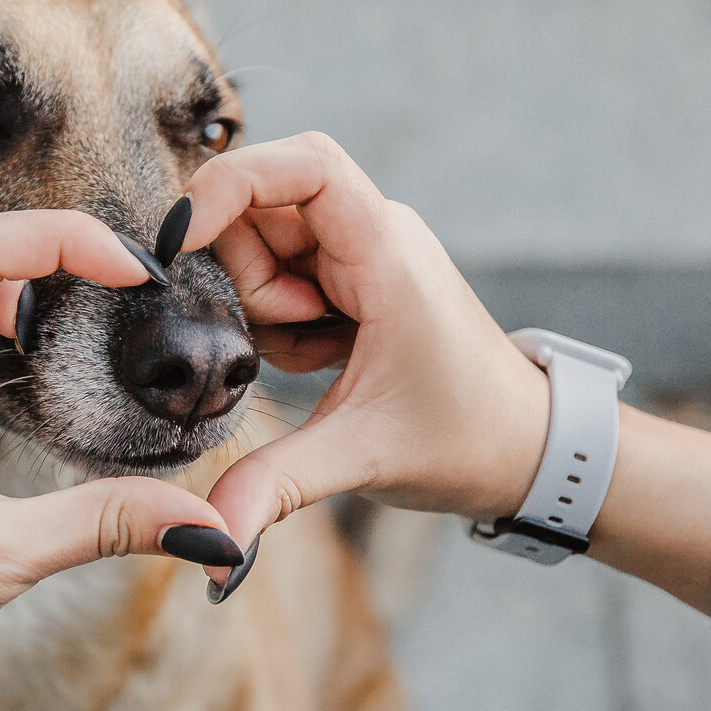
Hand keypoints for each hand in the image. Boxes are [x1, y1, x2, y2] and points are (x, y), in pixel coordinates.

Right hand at [178, 133, 551, 554]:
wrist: (526, 447)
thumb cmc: (466, 439)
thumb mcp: (362, 459)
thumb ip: (275, 486)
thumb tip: (207, 544)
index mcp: (387, 252)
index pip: (304, 165)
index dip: (232, 182)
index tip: (183, 240)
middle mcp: (374, 236)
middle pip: (263, 209)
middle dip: (248, 279)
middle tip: (292, 343)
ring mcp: (362, 256)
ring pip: (264, 244)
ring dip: (264, 306)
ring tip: (321, 357)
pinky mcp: (352, 280)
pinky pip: (281, 277)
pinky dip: (280, 323)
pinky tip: (324, 360)